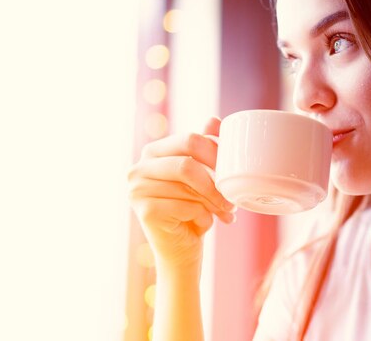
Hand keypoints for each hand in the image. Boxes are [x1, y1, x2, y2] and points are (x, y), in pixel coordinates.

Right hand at [127, 117, 235, 268]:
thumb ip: (204, 148)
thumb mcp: (202, 176)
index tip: (234, 170)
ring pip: (189, 187)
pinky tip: (203, 223)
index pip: (189, 140)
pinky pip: (186, 206)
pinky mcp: (144, 211)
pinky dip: (203, 216)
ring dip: (214, 202)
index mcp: (153, 152)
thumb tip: (213, 120)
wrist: (182, 250)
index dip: (216, 152)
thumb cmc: (193, 210)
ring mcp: (137, 189)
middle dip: (215, 182)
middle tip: (232, 198)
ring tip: (224, 212)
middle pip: (187, 163)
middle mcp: (139, 167)